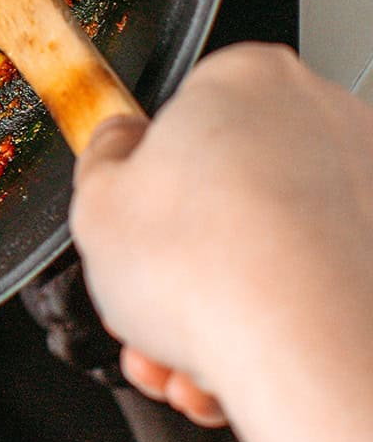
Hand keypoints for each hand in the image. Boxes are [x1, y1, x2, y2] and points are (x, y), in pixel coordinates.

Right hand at [70, 43, 372, 427]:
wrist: (309, 354)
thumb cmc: (213, 271)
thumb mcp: (96, 206)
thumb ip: (101, 162)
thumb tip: (116, 148)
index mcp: (246, 77)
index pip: (182, 115)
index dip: (145, 183)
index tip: (133, 220)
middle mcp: (319, 114)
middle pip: (229, 185)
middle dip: (183, 257)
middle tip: (151, 300)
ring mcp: (366, 178)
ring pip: (272, 240)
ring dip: (219, 300)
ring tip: (182, 353)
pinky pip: (315, 275)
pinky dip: (275, 320)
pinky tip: (232, 364)